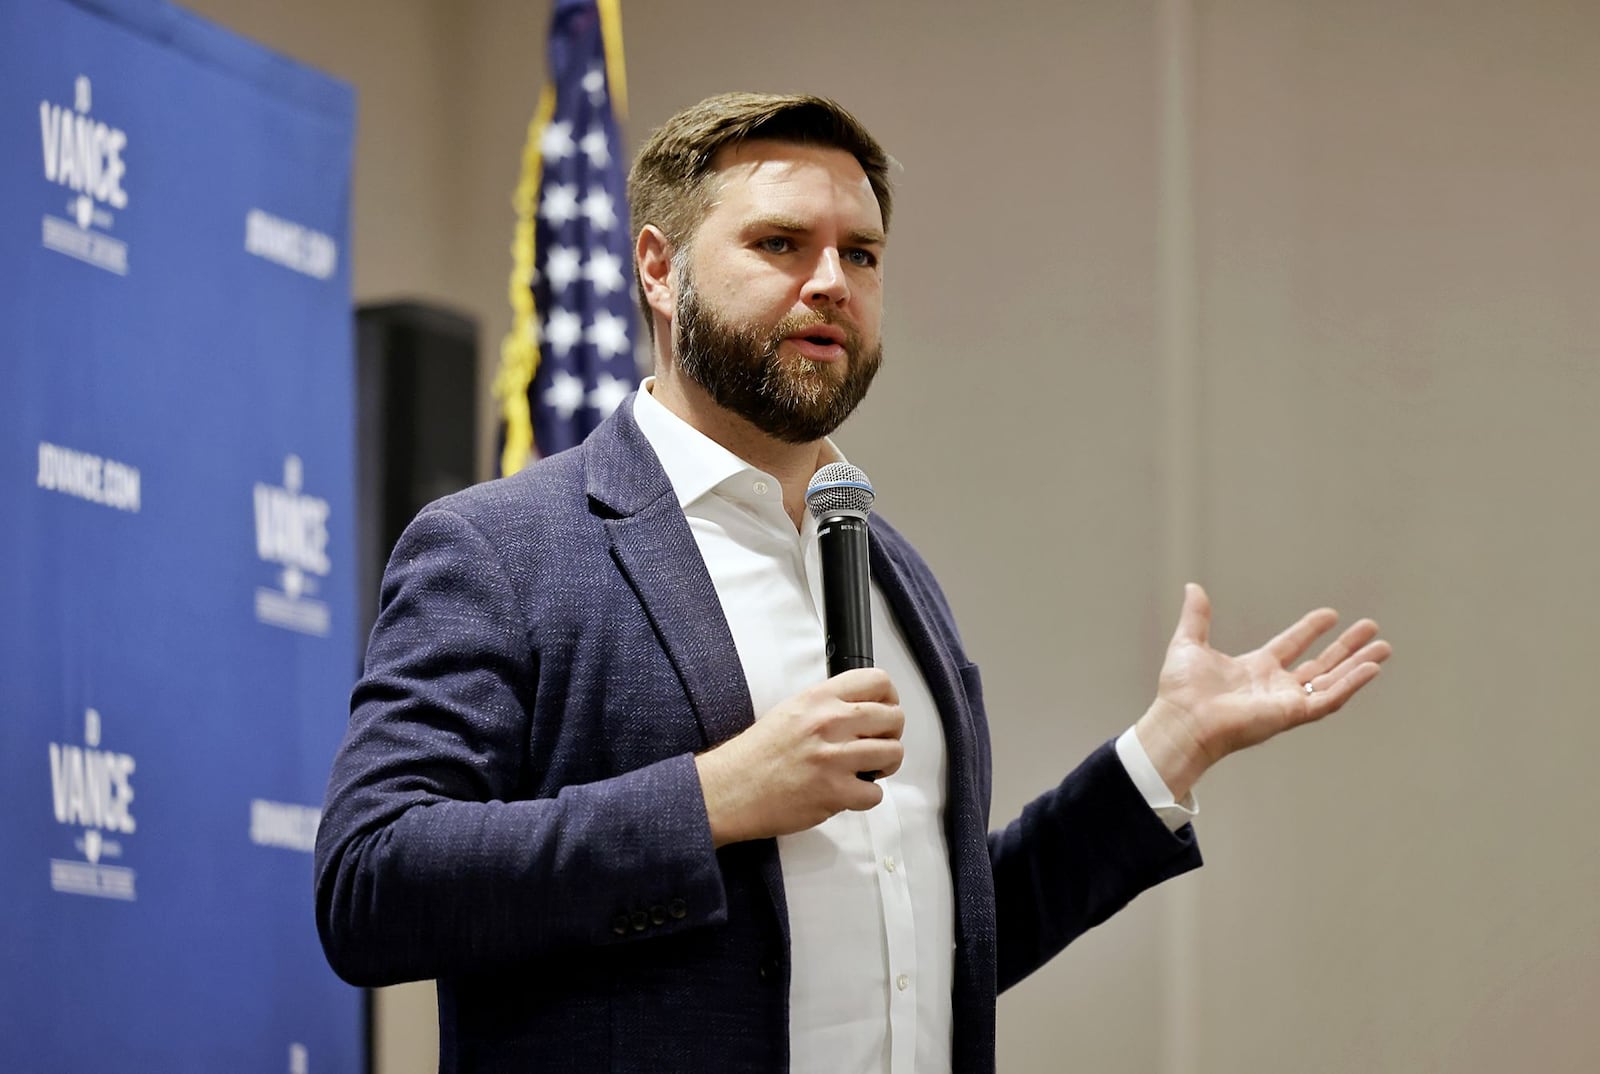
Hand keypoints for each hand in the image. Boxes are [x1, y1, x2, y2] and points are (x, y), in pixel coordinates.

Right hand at [695, 668, 903, 846]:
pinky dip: (866, 796)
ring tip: (866, 770)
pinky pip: (876, 793)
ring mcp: (834, 759)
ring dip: (885, 765)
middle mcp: (829, 723)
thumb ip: (827, 705)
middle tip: (877, 745)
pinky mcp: (835, 792)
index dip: (889, 698)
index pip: (878, 682)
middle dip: (891, 734)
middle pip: (894, 718)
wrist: (730, 790)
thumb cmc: (755, 755)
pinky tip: (847, 792)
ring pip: (893, 754)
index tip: (885, 711)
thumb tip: (863, 709)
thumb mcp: (790, 710)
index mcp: (818, 699)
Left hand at [1135, 583, 1391, 799]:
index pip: (1291, 646)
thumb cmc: (1181, 691)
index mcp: (1255, 670)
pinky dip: (1350, 684)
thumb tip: (1193, 587)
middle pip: (1320, 664)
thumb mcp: (1189, 643)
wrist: (1182, 719)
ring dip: (1357, 665)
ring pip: (1331, 681)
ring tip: (1384, 648)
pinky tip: (1370, 669)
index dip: (1310, 630)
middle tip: (1371, 629)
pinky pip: (1328, 699)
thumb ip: (1197, 616)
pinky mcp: (1292, 714)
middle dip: (1347, 648)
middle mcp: (1275, 686)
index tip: (1330, 614)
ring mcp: (1286, 702)